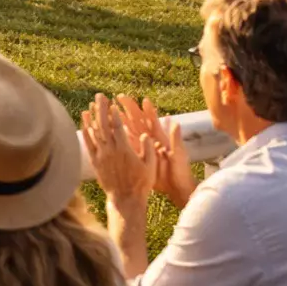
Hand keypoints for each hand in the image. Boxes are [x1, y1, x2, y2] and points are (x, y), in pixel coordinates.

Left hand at [80, 94, 155, 211]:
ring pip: (94, 132)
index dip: (114, 114)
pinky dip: (86, 131)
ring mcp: (101, 156)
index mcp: (125, 150)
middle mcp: (110, 151)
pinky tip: (84, 121)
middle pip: (103, 125)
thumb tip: (144, 134)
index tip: (112, 103)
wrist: (125, 199)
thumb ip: (147, 148)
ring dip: (92, 117)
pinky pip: (88, 144)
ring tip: (91, 104)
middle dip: (101, 109)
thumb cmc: (141, 183)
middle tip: (99, 96)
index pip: (117, 127)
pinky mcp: (95, 162)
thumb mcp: (150, 166)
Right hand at [115, 94, 196, 208]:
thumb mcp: (178, 154)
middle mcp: (149, 140)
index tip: (140, 99)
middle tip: (118, 98)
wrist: (175, 187)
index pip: (150, 119)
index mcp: (159, 137)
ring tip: (107, 112)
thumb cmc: (180, 170)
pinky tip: (106, 133)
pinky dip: (116, 138)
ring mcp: (141, 148)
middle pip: (136, 121)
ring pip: (126, 131)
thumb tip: (175, 122)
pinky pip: (124, 145)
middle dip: (127, 109)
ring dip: (117, 122)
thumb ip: (175, 139)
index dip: (145, 109)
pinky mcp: (136, 156)